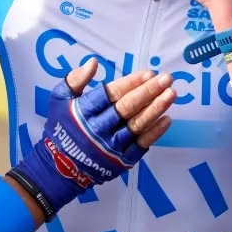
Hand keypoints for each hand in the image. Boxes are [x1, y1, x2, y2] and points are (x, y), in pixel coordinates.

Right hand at [9, 59, 173, 219]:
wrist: (59, 168)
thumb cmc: (62, 128)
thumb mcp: (59, 100)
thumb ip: (75, 80)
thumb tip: (93, 62)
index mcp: (83, 112)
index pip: (111, 94)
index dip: (130, 83)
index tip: (148, 73)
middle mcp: (98, 129)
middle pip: (127, 108)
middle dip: (148, 91)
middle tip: (166, 78)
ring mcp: (111, 146)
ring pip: (137, 125)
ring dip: (156, 108)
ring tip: (171, 94)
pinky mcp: (121, 160)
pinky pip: (141, 145)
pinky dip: (155, 132)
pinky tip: (167, 119)